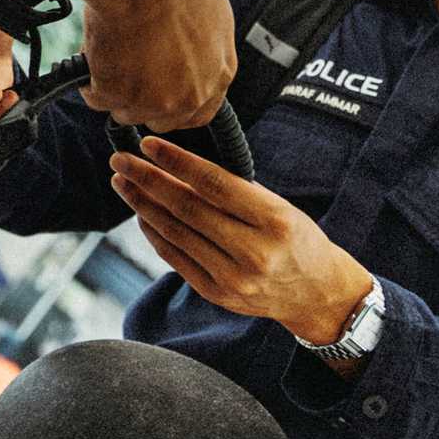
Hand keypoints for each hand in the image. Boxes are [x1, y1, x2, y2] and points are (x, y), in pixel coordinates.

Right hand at [81, 0, 236, 131]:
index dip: (176, 106)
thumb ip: (209, 51)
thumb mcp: (214, 17)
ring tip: (113, 51)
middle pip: (159, 119)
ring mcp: (153, 100)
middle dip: (142, 101)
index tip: (160, 96)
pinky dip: (90, 80)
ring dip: (115, 89)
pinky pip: (96, 97)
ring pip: (125, 110)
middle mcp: (188, 96)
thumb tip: (198, 58)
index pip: (199, 114)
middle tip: (129, 72)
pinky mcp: (117, 95)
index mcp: (216, 76)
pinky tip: (96, 51)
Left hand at [109, 136, 371, 342]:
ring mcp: (233, 278)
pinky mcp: (217, 295)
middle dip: (148, 181)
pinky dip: (155, 234)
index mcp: (274, 221)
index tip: (149, 144)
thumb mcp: (280, 207)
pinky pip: (176, 259)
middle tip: (121, 160)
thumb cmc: (298, 239)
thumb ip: (236, 191)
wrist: (316, 293)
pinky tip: (142, 214)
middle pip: (188, 209)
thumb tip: (181, 167)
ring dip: (143, 206)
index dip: (177, 162)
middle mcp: (254, 252)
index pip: (215, 185)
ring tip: (123, 183)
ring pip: (176, 234)